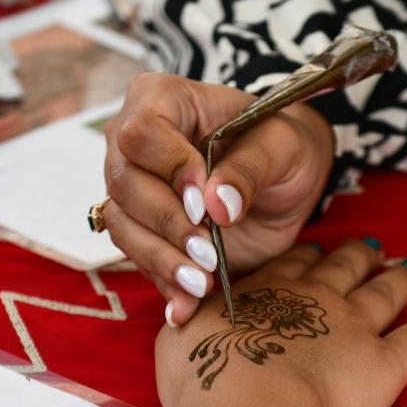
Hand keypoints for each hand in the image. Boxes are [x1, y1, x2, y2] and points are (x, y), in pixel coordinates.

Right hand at [102, 73, 335, 326]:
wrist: (283, 178)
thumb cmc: (281, 145)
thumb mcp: (281, 146)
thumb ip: (250, 168)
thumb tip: (216, 206)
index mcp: (162, 99)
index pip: (141, 132)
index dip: (168, 168)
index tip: (203, 201)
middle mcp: (133, 141)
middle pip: (123, 182)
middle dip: (167, 223)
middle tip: (208, 252)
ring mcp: (132, 186)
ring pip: (123, 224)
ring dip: (161, 259)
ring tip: (202, 284)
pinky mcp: (142, 228)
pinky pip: (137, 257)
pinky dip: (163, 283)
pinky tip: (185, 307)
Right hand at [154, 240, 406, 406]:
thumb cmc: (205, 378)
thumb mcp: (178, 339)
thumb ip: (189, 321)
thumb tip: (182, 317)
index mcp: (269, 291)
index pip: (294, 265)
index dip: (308, 257)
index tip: (318, 250)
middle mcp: (318, 299)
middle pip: (344, 268)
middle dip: (358, 256)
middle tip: (372, 247)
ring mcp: (357, 326)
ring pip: (387, 293)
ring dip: (402, 278)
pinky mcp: (387, 363)